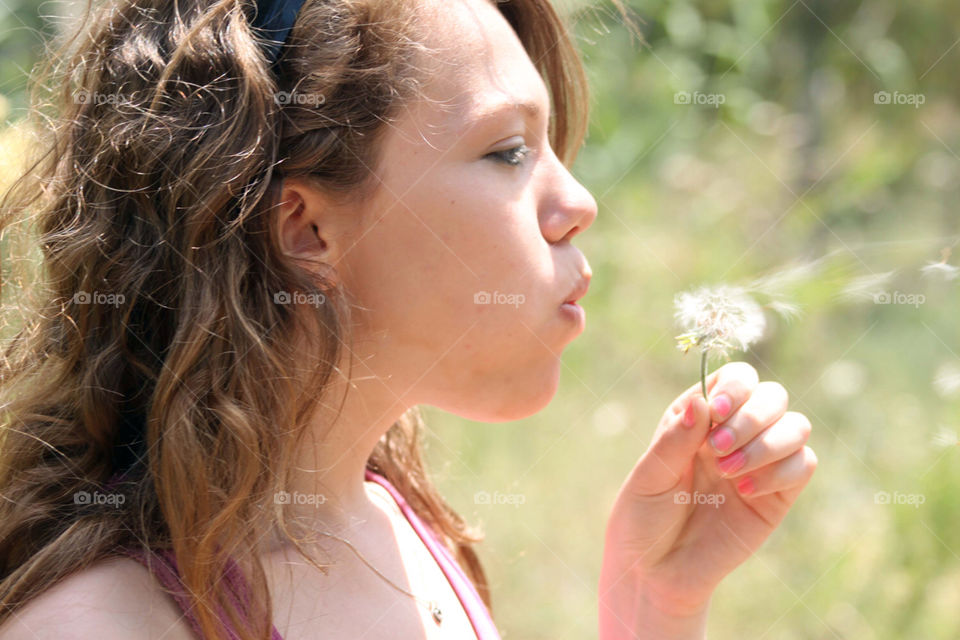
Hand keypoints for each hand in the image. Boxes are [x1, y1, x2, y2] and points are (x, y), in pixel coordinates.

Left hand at [599, 362, 817, 637]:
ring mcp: (759, 463)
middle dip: (752, 416)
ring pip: (796, 426)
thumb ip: (675, 439)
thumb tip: (702, 401)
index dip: (735, 388)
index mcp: (700, 417)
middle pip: (773, 396)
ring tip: (727, 473)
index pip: (736, 378)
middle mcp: (734, 433)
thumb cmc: (644, 517)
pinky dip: (780, 472)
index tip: (716, 413)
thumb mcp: (649, 476)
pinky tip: (743, 491)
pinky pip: (803, 465)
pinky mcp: (777, 496)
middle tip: (717, 450)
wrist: (656, 571)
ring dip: (767, 443)